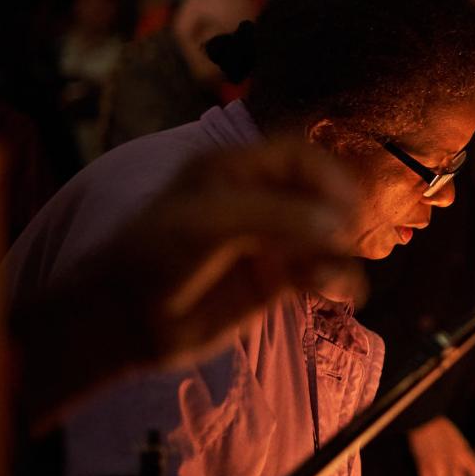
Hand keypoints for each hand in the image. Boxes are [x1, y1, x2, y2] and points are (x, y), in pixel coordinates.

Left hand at [15, 140, 362, 431]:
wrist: (126, 318)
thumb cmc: (156, 255)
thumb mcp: (211, 222)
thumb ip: (277, 218)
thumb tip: (339, 226)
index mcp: (237, 170)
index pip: (299, 156)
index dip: (328, 175)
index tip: (346, 204)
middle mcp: (259, 201)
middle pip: (321, 195)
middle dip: (340, 217)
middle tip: (349, 242)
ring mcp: (269, 241)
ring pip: (326, 237)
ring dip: (340, 254)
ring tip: (332, 280)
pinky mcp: (275, 280)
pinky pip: (320, 272)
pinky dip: (336, 279)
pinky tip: (337, 292)